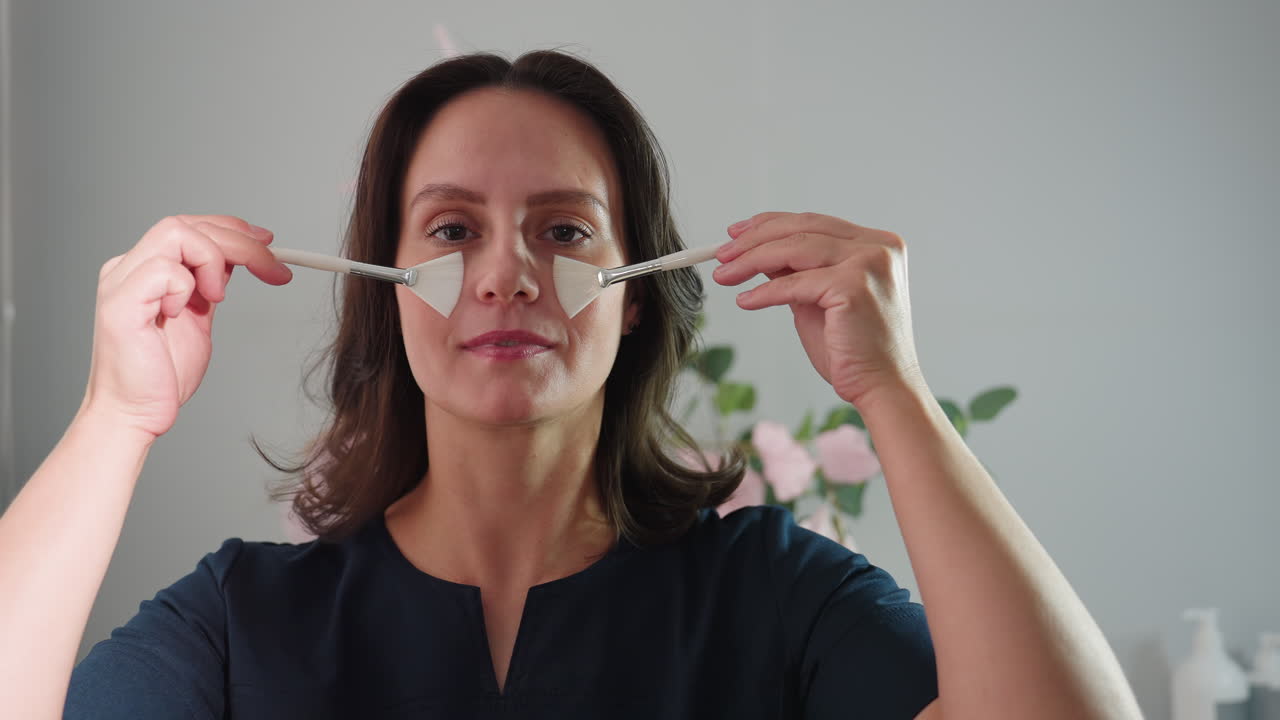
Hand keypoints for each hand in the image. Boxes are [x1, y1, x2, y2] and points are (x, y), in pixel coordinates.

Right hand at [81, 215, 292, 438]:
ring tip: (217, 297)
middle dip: (239, 241)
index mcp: (146, 269)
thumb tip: (238, 257)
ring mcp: (121, 282)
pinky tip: (181, 314)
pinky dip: (186, 286)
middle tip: (271, 268)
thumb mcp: (200, 316)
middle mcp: (128, 268)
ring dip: (213, 259)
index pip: (190, 227)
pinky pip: (164, 269)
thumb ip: (211, 284)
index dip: (232, 229)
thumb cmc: (161, 374)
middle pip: (188, 224)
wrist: (135, 414)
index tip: (268, 243)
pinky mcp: (120, 303)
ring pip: (176, 232)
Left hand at [712, 211, 924, 409]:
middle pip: (803, 228)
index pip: (814, 222)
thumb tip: (757, 251)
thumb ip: (796, 271)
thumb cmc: (851, 348)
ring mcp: (870, 263)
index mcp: (877, 243)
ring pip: (796, 248)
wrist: (881, 386)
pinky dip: (765, 292)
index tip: (737, 233)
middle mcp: (879, 246)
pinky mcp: (854, 287)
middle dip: (754, 239)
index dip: (770, 224)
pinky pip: (796, 284)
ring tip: (725, 274)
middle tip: (721, 253)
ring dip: (752, 260)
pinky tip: (745, 300)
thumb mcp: (817, 298)